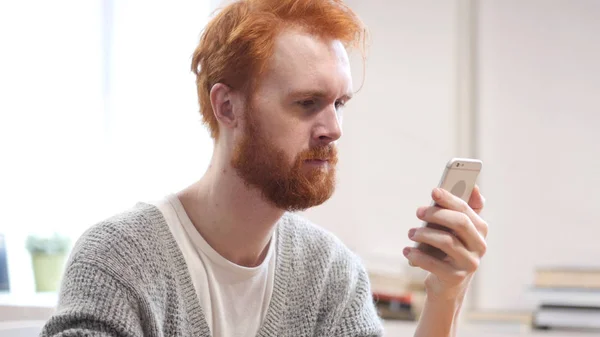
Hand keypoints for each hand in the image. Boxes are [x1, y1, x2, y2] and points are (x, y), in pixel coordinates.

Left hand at [404, 185, 487, 300]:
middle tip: (418, 212)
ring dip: (424, 234)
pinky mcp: (455, 277)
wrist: (447, 285)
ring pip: (446, 241)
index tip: (434, 191)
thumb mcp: (455, 231)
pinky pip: (433, 263)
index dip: (450, 198)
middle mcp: (480, 246)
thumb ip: (461, 210)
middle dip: (436, 214)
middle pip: (460, 223)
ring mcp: (469, 263)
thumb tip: (473, 187)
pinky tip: (407, 251)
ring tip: (411, 233)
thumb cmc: (448, 250)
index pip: (467, 209)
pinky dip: (417, 255)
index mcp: (481, 229)